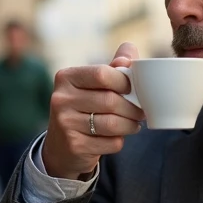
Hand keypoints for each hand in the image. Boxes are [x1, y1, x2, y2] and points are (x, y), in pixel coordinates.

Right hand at [40, 43, 145, 180]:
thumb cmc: (84, 109)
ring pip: (112, 123)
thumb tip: (129, 55)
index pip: (102, 74)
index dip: (124, 81)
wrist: (62, 148)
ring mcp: (65, 123)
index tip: (134, 89)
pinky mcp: (74, 145)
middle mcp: (61, 98)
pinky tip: (118, 137)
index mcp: (66, 77)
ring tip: (134, 124)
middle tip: (141, 111)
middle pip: (110, 100)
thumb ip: (113, 67)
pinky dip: (119, 141)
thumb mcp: (93, 85)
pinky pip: (110, 142)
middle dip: (133, 107)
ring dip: (130, 125)